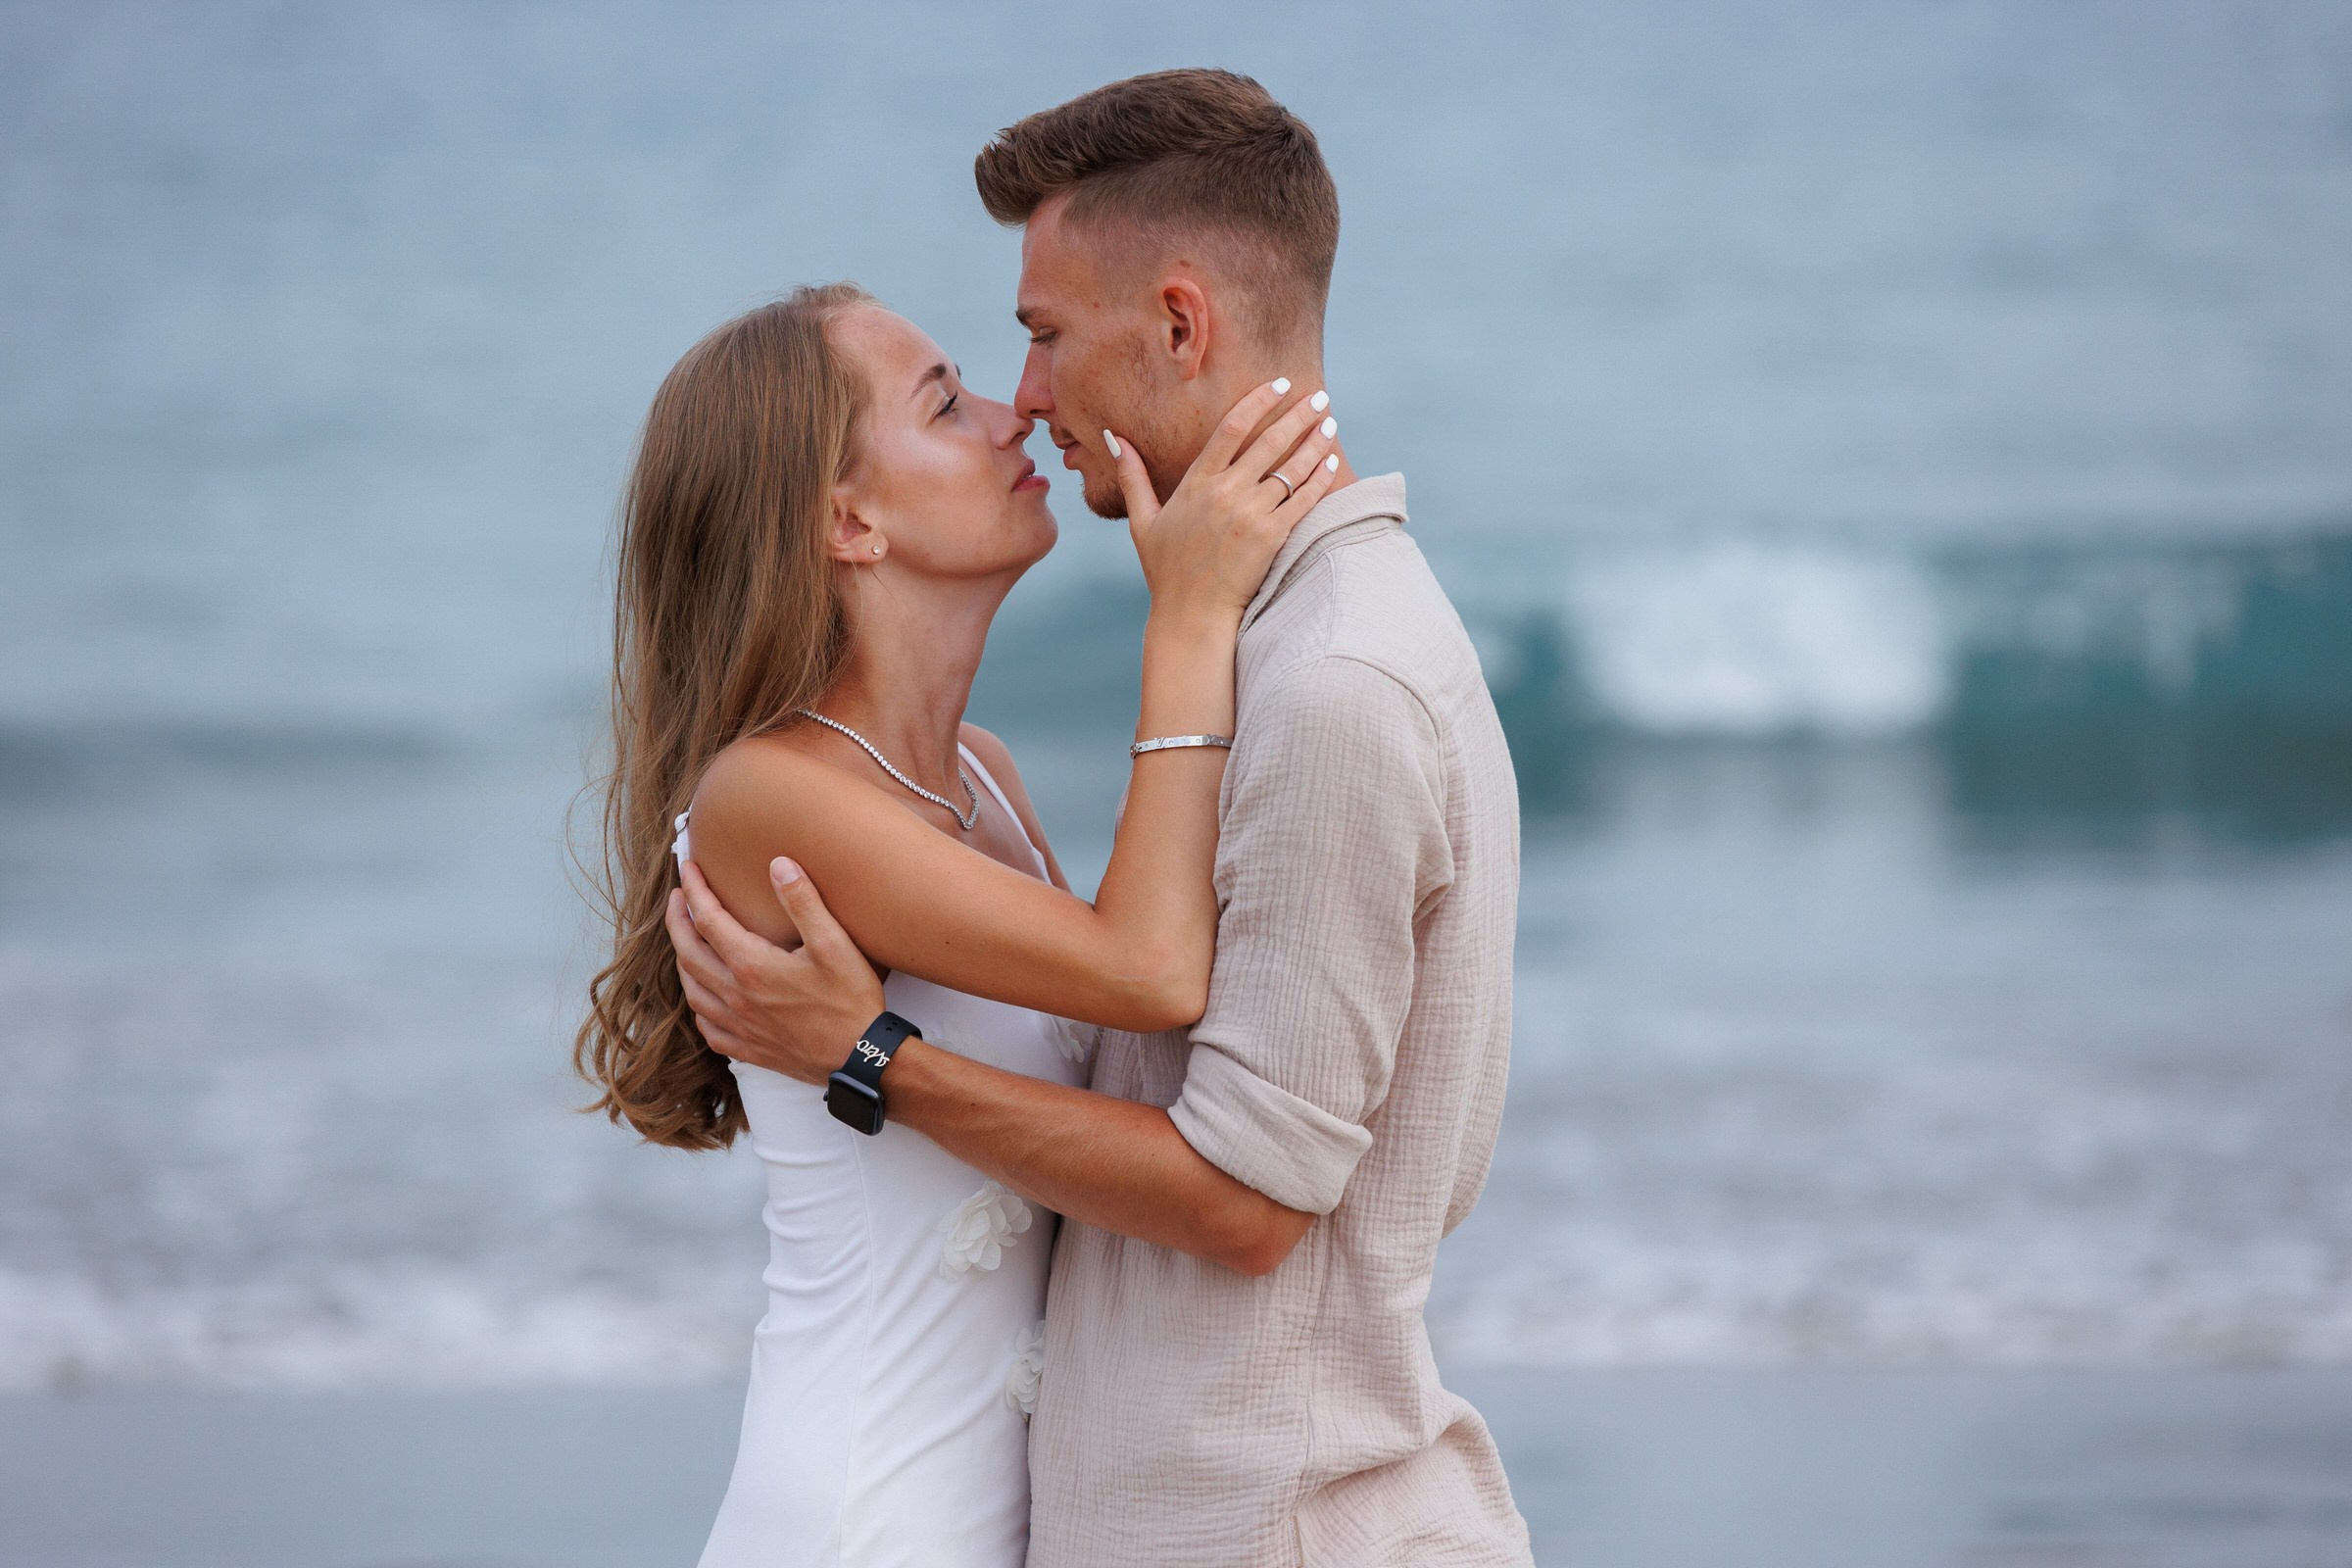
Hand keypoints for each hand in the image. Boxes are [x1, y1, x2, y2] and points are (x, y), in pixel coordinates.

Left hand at [667, 857, 886, 1086]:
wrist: (859, 1059)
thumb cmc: (850, 1001)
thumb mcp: (834, 944)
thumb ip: (803, 902)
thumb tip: (778, 864)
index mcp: (751, 965)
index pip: (708, 919)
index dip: (695, 891)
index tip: (689, 869)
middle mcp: (735, 995)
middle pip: (688, 952)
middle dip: (678, 921)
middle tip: (678, 898)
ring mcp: (738, 1025)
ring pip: (692, 989)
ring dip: (683, 959)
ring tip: (686, 940)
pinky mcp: (747, 1048)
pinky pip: (707, 1026)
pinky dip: (698, 1004)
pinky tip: (706, 996)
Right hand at [1108, 380, 1342, 624]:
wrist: (1191, 615)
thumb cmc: (1166, 570)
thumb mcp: (1142, 520)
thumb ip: (1132, 476)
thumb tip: (1114, 437)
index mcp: (1196, 483)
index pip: (1232, 427)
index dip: (1258, 400)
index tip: (1279, 384)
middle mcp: (1224, 493)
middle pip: (1269, 441)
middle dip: (1298, 414)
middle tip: (1319, 396)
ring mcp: (1249, 515)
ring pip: (1291, 468)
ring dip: (1315, 441)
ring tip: (1331, 423)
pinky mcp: (1270, 538)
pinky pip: (1302, 500)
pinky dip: (1320, 479)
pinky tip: (1332, 462)